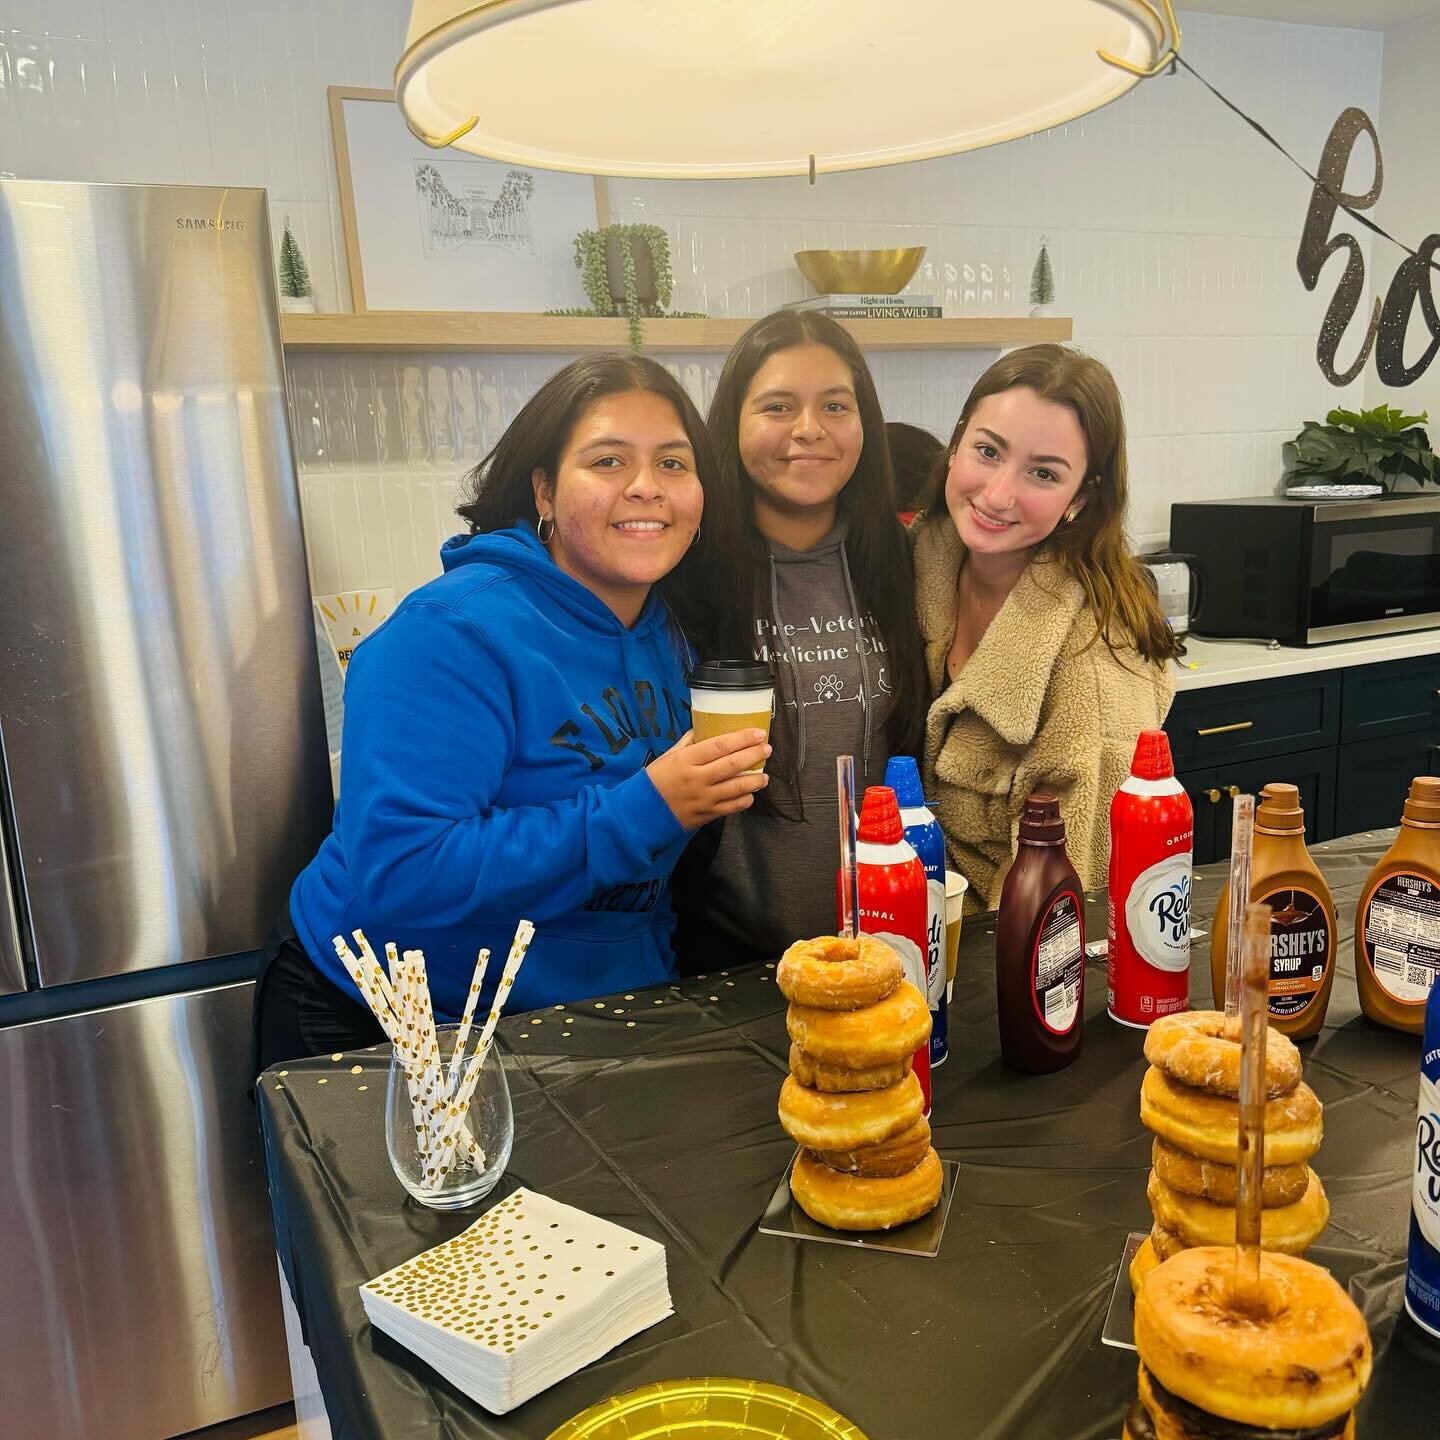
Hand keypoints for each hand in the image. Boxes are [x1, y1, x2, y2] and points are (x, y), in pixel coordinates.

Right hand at [647, 729, 770, 828]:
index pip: (720, 745)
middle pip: (733, 764)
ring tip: (765, 776)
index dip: (742, 738)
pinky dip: (745, 800)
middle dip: (754, 755)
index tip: (758, 733)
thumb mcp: (668, 756)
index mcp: (686, 760)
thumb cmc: (655, 781)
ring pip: (737, 788)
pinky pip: (732, 807)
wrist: (642, 814)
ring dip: (755, 781)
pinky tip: (750, 795)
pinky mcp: (707, 815)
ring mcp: (704, 798)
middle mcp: (697, 778)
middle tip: (766, 749)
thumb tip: (705, 728)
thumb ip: (688, 742)